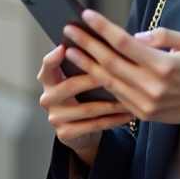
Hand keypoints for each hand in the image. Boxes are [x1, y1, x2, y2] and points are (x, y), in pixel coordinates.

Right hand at [37, 44, 133, 166]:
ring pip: (88, 108)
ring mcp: (56, 118)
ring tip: (131, 95)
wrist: (77, 131)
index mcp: (48, 81)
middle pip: (71, 85)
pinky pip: (95, 124)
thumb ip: (81, 65)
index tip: (65, 48)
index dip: (54, 57)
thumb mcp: (75, 80)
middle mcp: (48, 98)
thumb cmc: (80, 97)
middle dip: (96, 78)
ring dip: (113, 102)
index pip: (47, 66)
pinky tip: (129, 113)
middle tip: (118, 71)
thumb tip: (103, 45)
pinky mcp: (66, 133)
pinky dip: (115, 119)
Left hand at [63, 10, 179, 141]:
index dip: (102, 28)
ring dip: (87, 65)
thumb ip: (162, 35)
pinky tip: (89, 70)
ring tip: (71, 50)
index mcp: (163, 65)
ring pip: (108, 82)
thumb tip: (136, 36)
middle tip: (69, 30)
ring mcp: (146, 103)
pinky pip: (116, 96)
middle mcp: (152, 86)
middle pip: (109, 62)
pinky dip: (101, 82)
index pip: (124, 43)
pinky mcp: (143, 114)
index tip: (86, 15)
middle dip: (86, 44)